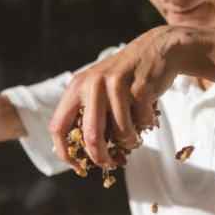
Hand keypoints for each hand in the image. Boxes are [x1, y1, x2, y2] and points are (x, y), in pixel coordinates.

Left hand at [49, 26, 183, 170]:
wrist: (157, 48)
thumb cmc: (125, 77)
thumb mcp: (97, 88)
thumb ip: (85, 113)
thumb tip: (77, 153)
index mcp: (77, 87)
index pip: (58, 126)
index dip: (64, 152)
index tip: (76, 165)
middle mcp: (93, 84)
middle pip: (90, 136)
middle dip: (100, 157)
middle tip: (107, 164)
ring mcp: (117, 85)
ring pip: (121, 132)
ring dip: (129, 143)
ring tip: (134, 139)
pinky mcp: (140, 87)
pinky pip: (141, 122)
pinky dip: (146, 125)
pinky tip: (147, 114)